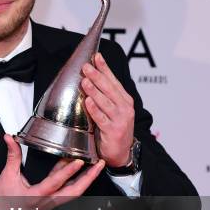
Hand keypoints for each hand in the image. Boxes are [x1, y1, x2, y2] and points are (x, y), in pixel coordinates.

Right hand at [0, 134, 104, 209]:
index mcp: (36, 196)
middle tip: (99, 165)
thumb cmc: (3, 201)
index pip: (55, 183)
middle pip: (74, 192)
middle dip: (89, 178)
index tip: (78, 162)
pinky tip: (77, 169)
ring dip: (86, 180)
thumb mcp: (6, 177)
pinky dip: (75, 181)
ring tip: (95, 166)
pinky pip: (68, 191)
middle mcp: (47, 201)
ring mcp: (51, 203)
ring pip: (74, 192)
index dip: (67, 172)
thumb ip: (12, 156)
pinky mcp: (52, 201)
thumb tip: (10, 139)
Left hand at [81, 52, 133, 167]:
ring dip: (94, 91)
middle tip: (86, 67)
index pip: (113, 80)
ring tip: (85, 81)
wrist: (121, 152)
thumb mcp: (114, 109)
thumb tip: (92, 76)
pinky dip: (94, 109)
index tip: (96, 56)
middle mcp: (125, 108)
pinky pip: (101, 118)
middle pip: (109, 89)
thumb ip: (106, 95)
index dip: (105, 68)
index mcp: (125, 100)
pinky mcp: (113, 131)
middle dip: (97, 76)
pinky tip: (87, 101)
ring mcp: (120, 119)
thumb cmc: (114, 128)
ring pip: (105, 102)